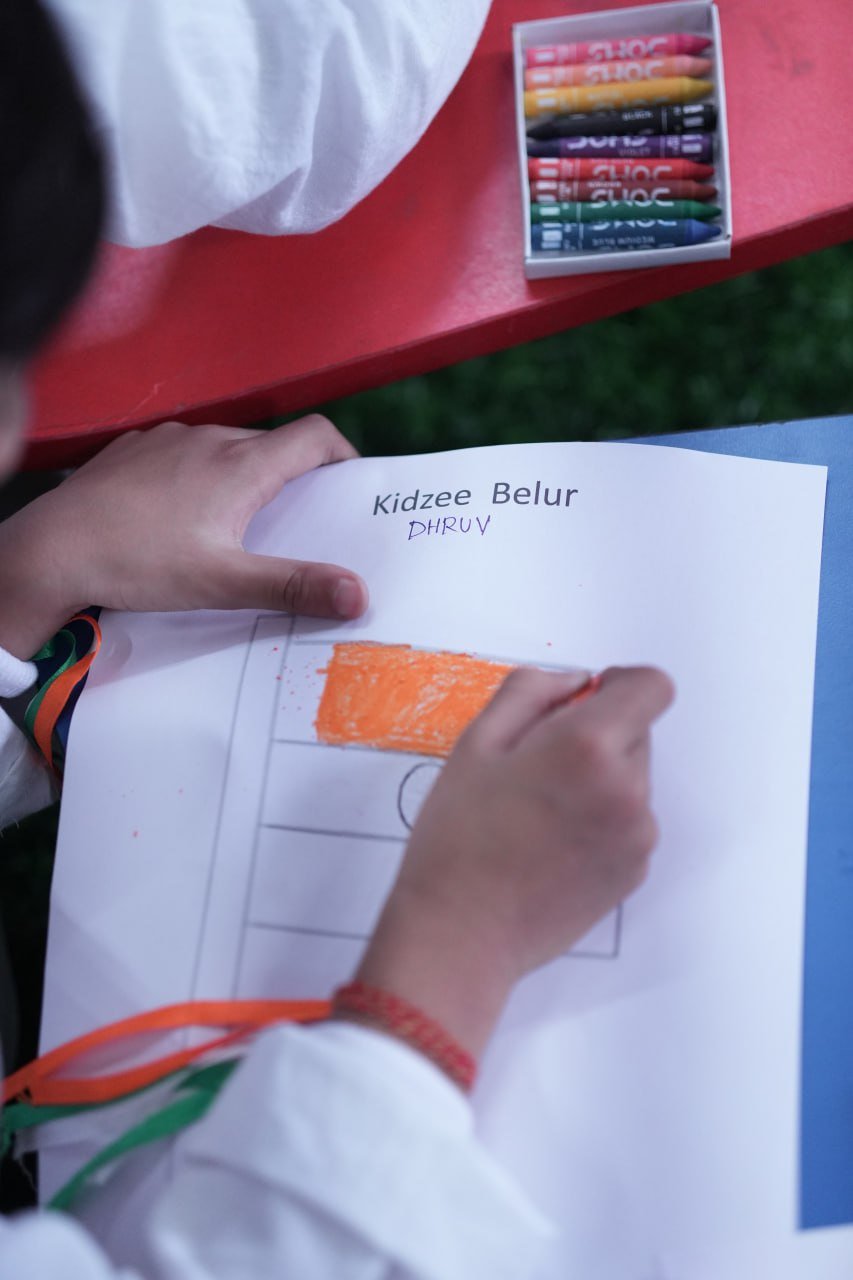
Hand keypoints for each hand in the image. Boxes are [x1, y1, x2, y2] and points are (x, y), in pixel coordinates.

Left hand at [0, 415, 366, 658]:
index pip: (315, 435)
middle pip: (272, 446)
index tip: (350, 485)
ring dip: (242, 478)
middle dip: (292, 479)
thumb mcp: (223, 583)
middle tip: (296, 525)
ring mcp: (168, 439)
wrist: (52, 549)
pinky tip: (180, 517)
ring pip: (226, 450)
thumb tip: (357, 594)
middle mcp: (209, 440)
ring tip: (234, 527)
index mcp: (241, 465)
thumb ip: (292, 586)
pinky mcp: (135, 449)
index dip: (343, 456)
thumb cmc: (137, 562)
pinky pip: (184, 454)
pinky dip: (198, 477)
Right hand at [354, 665, 674, 1058]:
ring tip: (539, 812)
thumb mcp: (476, 743)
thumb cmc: (458, 838)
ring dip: (599, 779)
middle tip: (534, 767)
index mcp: (589, 746)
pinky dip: (600, 820)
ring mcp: (638, 835)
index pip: (651, 687)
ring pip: (632, 779)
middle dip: (597, 735)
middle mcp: (628, 788)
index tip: (584, 700)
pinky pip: (629, 822)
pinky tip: (550, 844)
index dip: (620, 683)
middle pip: (637, 733)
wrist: (462, 934)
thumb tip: (576, 681)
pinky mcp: (635, 871)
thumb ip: (530, 691)